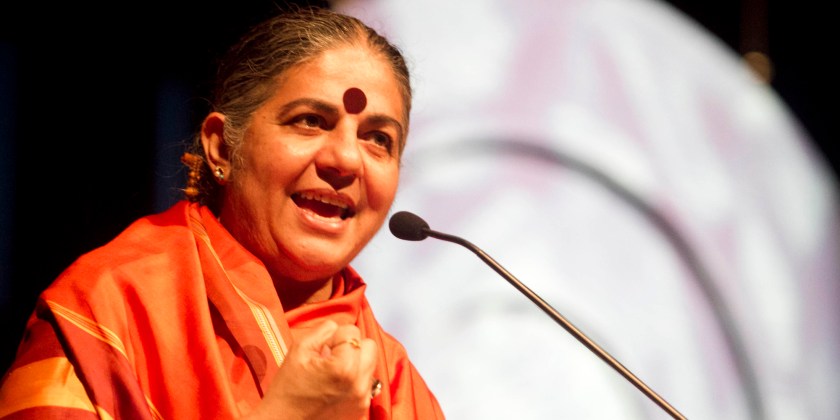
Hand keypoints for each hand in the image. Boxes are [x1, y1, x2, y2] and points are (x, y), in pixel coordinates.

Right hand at [244, 320, 378, 419]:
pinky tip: (336, 388)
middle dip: (352, 346)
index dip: (334, 336)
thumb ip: (322, 330)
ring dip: (355, 363)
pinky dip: (354, 381)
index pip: (352, 331)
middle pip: (370, 346)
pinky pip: (366, 384)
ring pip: (370, 365)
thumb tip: (336, 328)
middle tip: (332, 356)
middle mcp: (359, 384)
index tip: (322, 349)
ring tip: (333, 373)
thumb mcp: (298, 350)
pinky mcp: (362, 410)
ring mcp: (363, 400)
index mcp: (345, 367)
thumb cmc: (287, 389)